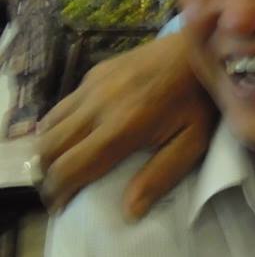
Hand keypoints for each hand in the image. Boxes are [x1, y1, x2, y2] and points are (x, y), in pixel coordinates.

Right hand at [36, 31, 216, 218]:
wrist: (204, 46)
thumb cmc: (201, 98)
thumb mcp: (194, 140)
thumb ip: (162, 174)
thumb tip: (129, 211)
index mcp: (121, 127)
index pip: (70, 168)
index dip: (58, 192)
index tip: (62, 206)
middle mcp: (98, 105)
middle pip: (49, 148)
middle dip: (47, 173)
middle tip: (60, 188)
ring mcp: (94, 85)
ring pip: (49, 125)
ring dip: (49, 149)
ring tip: (63, 164)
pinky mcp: (96, 72)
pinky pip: (63, 104)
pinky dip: (58, 125)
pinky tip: (76, 134)